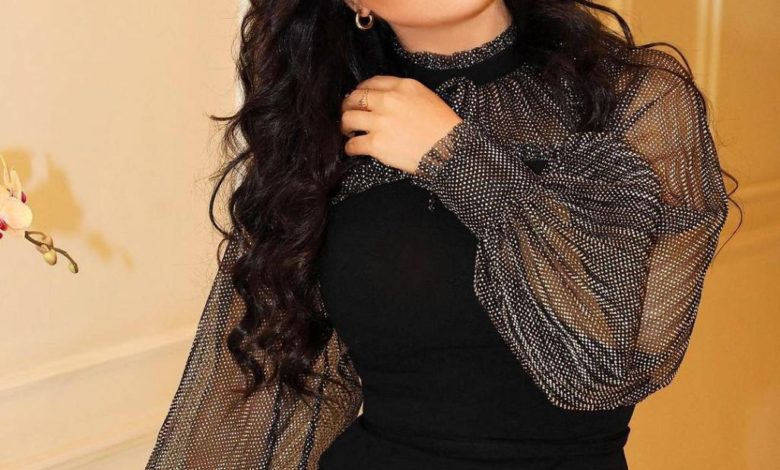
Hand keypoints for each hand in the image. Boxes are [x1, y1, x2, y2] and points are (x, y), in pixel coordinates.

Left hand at [340, 75, 462, 173]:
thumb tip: (384, 99)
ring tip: (349, 132)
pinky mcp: (377, 144)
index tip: (357, 98)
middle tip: (348, 115)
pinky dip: (350, 148)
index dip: (360, 90)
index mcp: (403, 87)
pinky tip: (353, 149)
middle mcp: (389, 101)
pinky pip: (353, 144)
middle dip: (348, 107)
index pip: (371, 82)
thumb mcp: (427, 97)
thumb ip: (404, 94)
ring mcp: (381, 122)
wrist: (450, 150)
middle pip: (355, 98)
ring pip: (348, 119)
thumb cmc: (443, 127)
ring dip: (345, 126)